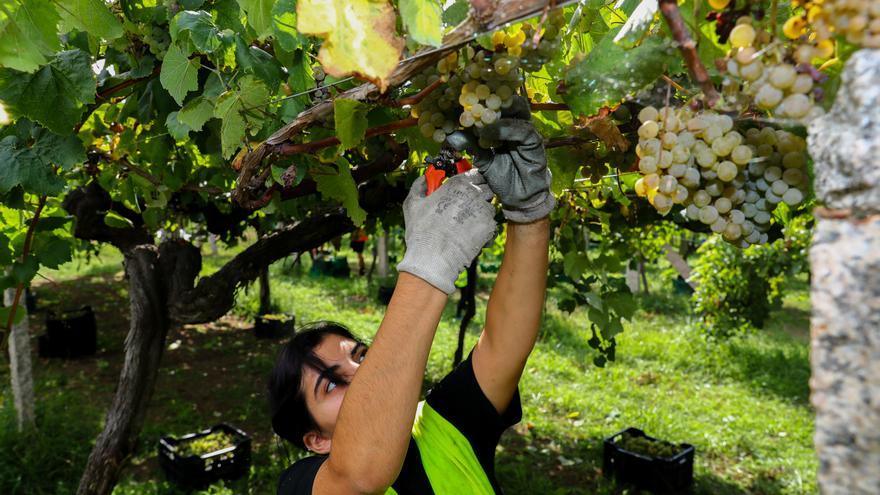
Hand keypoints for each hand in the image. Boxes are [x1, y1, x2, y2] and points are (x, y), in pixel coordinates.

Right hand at [396, 169, 496, 293]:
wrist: (433, 258)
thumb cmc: (421, 231)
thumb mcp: (412, 203)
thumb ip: (419, 185)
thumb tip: (424, 178)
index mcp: (458, 184)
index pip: (477, 172)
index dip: (473, 179)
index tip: (467, 187)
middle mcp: (475, 194)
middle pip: (487, 187)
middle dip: (480, 194)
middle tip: (468, 205)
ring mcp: (485, 210)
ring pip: (491, 205)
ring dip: (483, 210)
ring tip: (468, 222)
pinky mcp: (490, 227)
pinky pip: (492, 223)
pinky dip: (485, 227)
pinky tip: (472, 234)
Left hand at [446, 96, 554, 223]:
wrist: (519, 197)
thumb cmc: (504, 176)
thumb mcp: (483, 160)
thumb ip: (471, 146)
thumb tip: (451, 135)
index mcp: (506, 125)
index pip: (497, 104)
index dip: (483, 98)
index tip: (464, 98)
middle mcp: (518, 124)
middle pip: (510, 100)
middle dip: (493, 98)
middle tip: (474, 101)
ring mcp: (527, 131)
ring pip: (518, 109)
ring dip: (498, 112)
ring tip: (480, 118)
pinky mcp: (535, 142)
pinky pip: (523, 130)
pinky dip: (505, 128)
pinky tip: (489, 132)